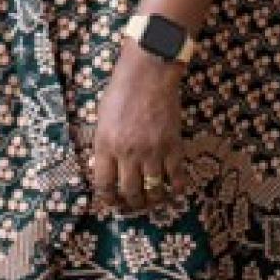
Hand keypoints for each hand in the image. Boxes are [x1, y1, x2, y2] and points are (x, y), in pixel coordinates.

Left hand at [92, 42, 185, 212]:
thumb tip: (107, 168)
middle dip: (131, 205)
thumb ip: (104, 143)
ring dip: (153, 201)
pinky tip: (173, 189)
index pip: (103, 184)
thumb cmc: (121, 90)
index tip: (112, 202)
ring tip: (152, 201)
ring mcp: (152, 151)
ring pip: (153, 192)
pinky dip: (176, 189)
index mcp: (105, 144)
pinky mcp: (172, 147)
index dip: (108, 199)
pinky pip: (176, 179)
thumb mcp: (102, 117)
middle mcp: (127, 152)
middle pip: (130, 193)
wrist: (148, 73)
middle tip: (133, 207)